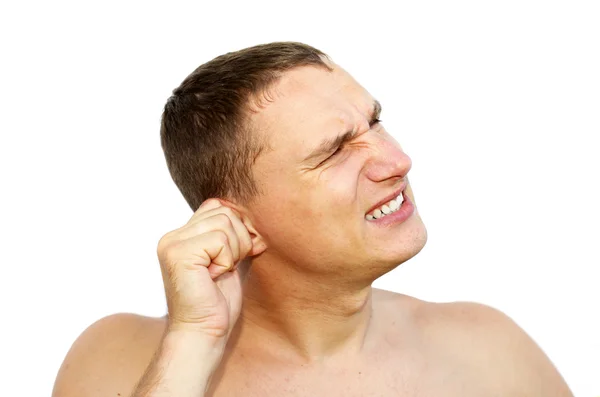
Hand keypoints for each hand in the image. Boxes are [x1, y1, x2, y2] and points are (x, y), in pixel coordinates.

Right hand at [156, 199, 253, 339]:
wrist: (203, 332)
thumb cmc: (217, 302)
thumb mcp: (228, 259)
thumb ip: (231, 235)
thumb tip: (252, 214)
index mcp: (181, 235)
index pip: (217, 206)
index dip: (237, 227)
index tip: (239, 254)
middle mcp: (172, 236)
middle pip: (223, 212)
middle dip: (238, 240)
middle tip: (226, 268)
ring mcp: (172, 244)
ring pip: (224, 223)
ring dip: (233, 252)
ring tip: (219, 272)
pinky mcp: (179, 254)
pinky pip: (220, 240)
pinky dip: (226, 260)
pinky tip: (214, 277)